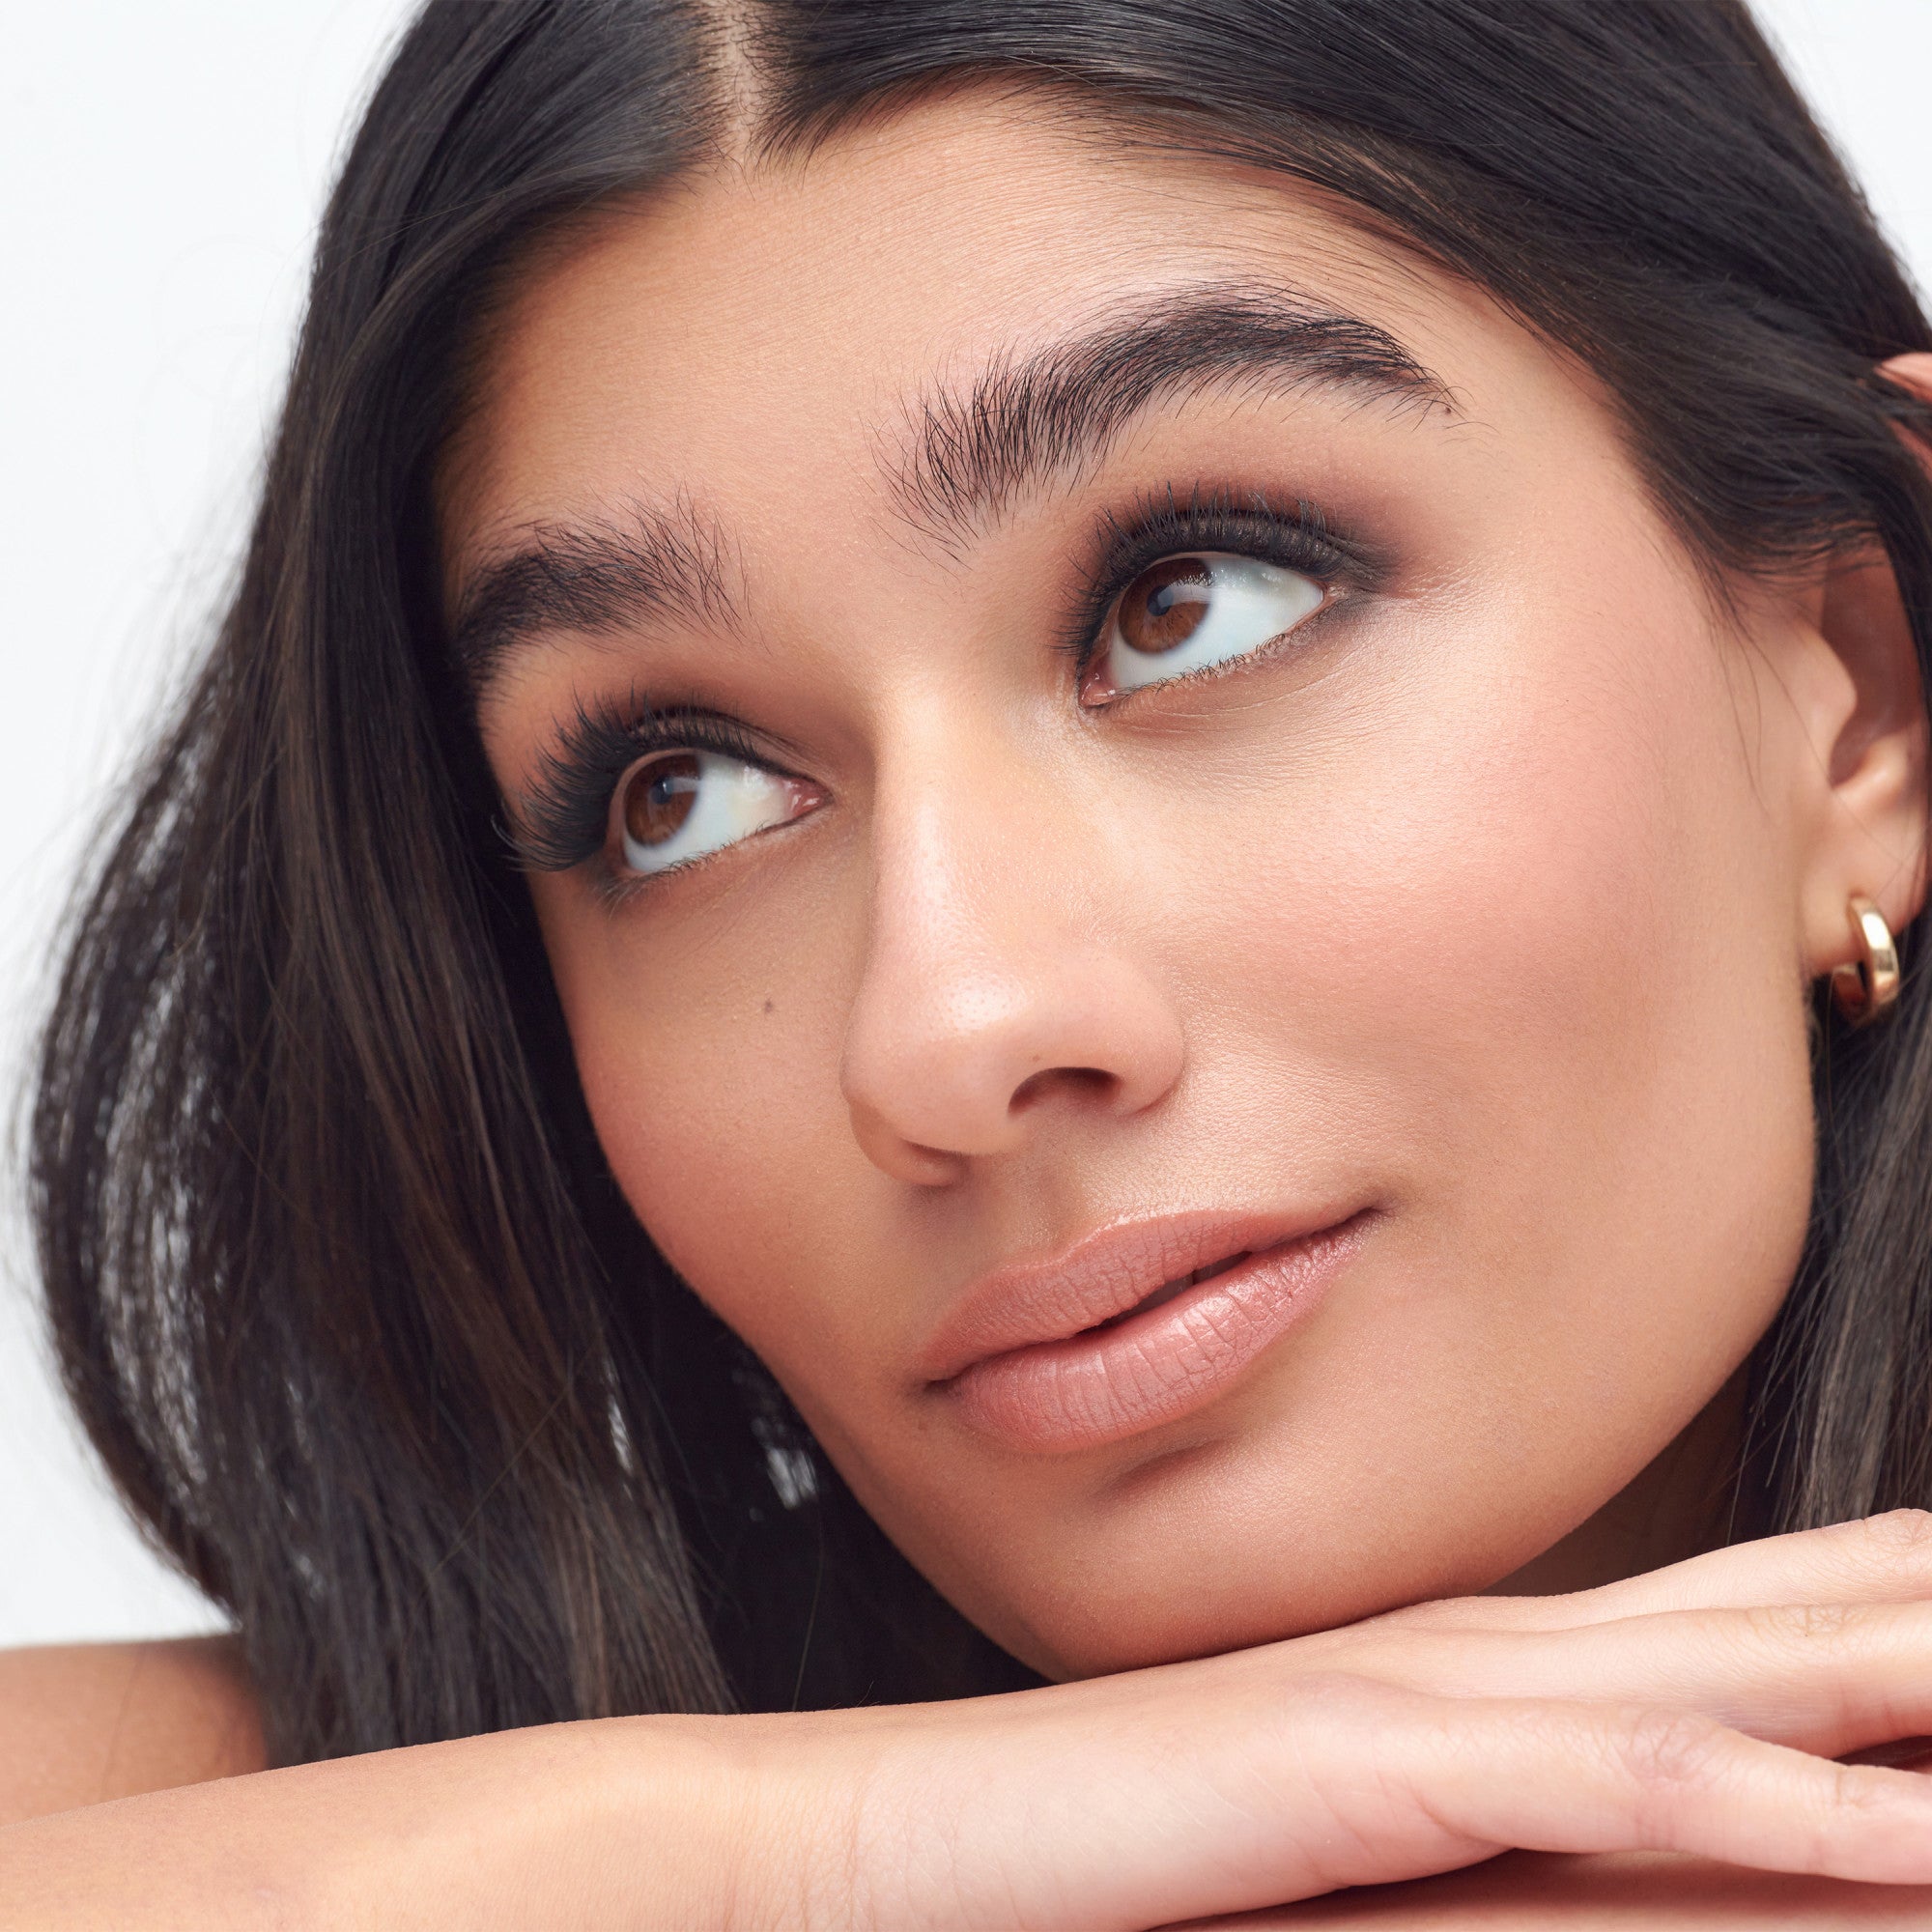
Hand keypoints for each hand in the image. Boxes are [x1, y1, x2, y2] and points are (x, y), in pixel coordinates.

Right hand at [747, 1513, 1931, 1928]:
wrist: (910, 1841)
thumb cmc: (1124, 1853)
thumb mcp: (1353, 1854)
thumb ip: (1500, 1851)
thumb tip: (1655, 1858)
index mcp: (1488, 1676)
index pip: (1742, 1627)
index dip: (1882, 1607)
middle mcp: (1482, 1657)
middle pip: (1773, 1618)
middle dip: (1924, 1605)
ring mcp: (1421, 1703)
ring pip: (1726, 1680)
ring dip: (1897, 1666)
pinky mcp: (1356, 1769)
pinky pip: (1603, 1798)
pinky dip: (1763, 1807)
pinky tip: (1897, 1836)